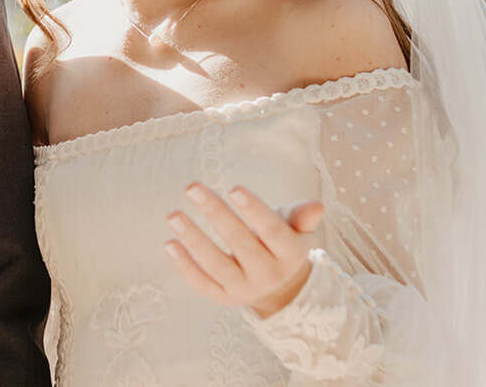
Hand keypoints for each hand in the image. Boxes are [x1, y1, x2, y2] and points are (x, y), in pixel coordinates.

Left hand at [165, 183, 323, 317]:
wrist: (280, 288)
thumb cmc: (282, 243)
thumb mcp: (295, 229)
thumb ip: (301, 216)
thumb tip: (316, 206)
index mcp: (290, 254)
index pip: (273, 231)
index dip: (255, 210)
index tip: (234, 188)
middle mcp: (268, 274)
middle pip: (241, 243)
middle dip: (217, 214)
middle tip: (192, 187)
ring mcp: (244, 289)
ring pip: (217, 266)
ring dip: (194, 240)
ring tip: (174, 215)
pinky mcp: (224, 298)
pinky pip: (202, 283)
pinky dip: (185, 266)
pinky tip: (170, 243)